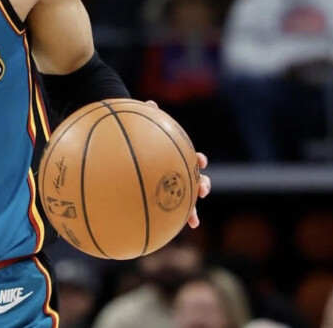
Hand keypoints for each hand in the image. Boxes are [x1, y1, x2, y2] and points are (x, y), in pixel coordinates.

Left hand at [145, 101, 209, 228]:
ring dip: (192, 209)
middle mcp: (179, 174)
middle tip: (203, 189)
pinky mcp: (162, 200)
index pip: (193, 158)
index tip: (200, 161)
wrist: (129, 154)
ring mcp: (173, 188)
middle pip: (197, 181)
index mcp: (177, 158)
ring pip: (187, 200)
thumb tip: (150, 103)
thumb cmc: (137, 140)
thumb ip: (146, 116)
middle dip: (203, 185)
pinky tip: (169, 230)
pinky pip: (168, 212)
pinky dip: (172, 221)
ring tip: (192, 219)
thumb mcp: (141, 127)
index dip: (198, 160)